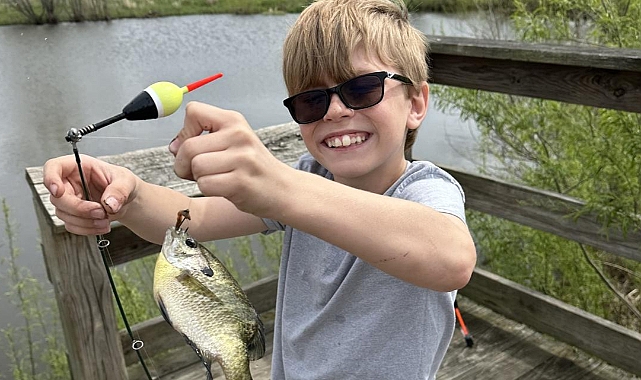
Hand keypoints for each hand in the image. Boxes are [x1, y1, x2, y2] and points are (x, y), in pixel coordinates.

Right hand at [43, 155, 137, 234]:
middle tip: (101, 212)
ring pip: (63, 214)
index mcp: (77, 166)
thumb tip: (109, 203)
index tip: (58, 191)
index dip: (50, 178)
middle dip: (79, 209)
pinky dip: (87, 229)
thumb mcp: (126, 181)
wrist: (127, 200)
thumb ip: (119, 190)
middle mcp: (69, 182)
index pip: (53, 167)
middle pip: (57, 198)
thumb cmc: (123, 183)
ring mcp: (68, 200)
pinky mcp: (72, 215)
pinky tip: (102, 226)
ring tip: (106, 220)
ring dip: (85, 221)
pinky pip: (72, 225)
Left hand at [168, 101, 291, 217]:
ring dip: (198, 178)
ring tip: (215, 178)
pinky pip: (205, 185)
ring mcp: (242, 158)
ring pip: (196, 166)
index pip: (193, 112)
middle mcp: (239, 135)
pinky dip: (208, 189)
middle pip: (188, 147)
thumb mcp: (231, 141)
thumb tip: (174, 147)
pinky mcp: (241, 182)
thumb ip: (201, 139)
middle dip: (184, 163)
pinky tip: (223, 188)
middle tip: (199, 171)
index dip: (185, 132)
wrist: (282, 189)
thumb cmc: (251, 167)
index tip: (196, 145)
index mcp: (234, 120)